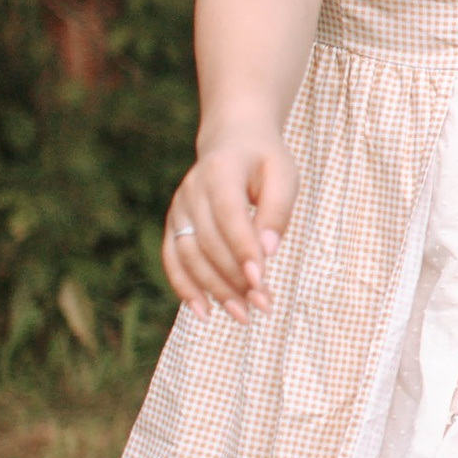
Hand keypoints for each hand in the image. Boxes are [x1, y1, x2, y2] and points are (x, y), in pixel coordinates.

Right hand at [165, 136, 295, 320]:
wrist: (233, 142)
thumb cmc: (265, 161)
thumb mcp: (283, 175)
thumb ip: (277, 211)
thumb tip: (267, 252)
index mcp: (220, 169)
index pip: (228, 215)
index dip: (242, 249)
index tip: (261, 281)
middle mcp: (192, 189)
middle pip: (208, 241)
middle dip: (235, 278)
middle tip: (263, 306)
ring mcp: (179, 207)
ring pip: (189, 255)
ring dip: (214, 289)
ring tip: (243, 315)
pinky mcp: (174, 223)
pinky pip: (173, 259)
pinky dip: (185, 287)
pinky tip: (205, 312)